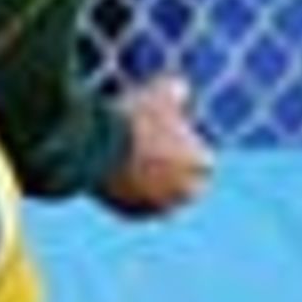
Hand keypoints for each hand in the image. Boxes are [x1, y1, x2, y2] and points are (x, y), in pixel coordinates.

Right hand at [98, 75, 212, 219]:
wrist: (95, 146)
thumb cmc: (133, 118)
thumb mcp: (157, 92)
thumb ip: (176, 89)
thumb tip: (180, 88)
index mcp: (198, 163)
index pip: (206, 162)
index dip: (192, 150)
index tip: (178, 139)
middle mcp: (183, 190)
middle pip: (190, 189)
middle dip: (181, 176)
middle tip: (163, 158)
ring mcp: (157, 205)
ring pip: (163, 201)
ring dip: (157, 189)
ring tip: (139, 167)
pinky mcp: (130, 213)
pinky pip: (138, 207)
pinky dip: (133, 196)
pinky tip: (121, 178)